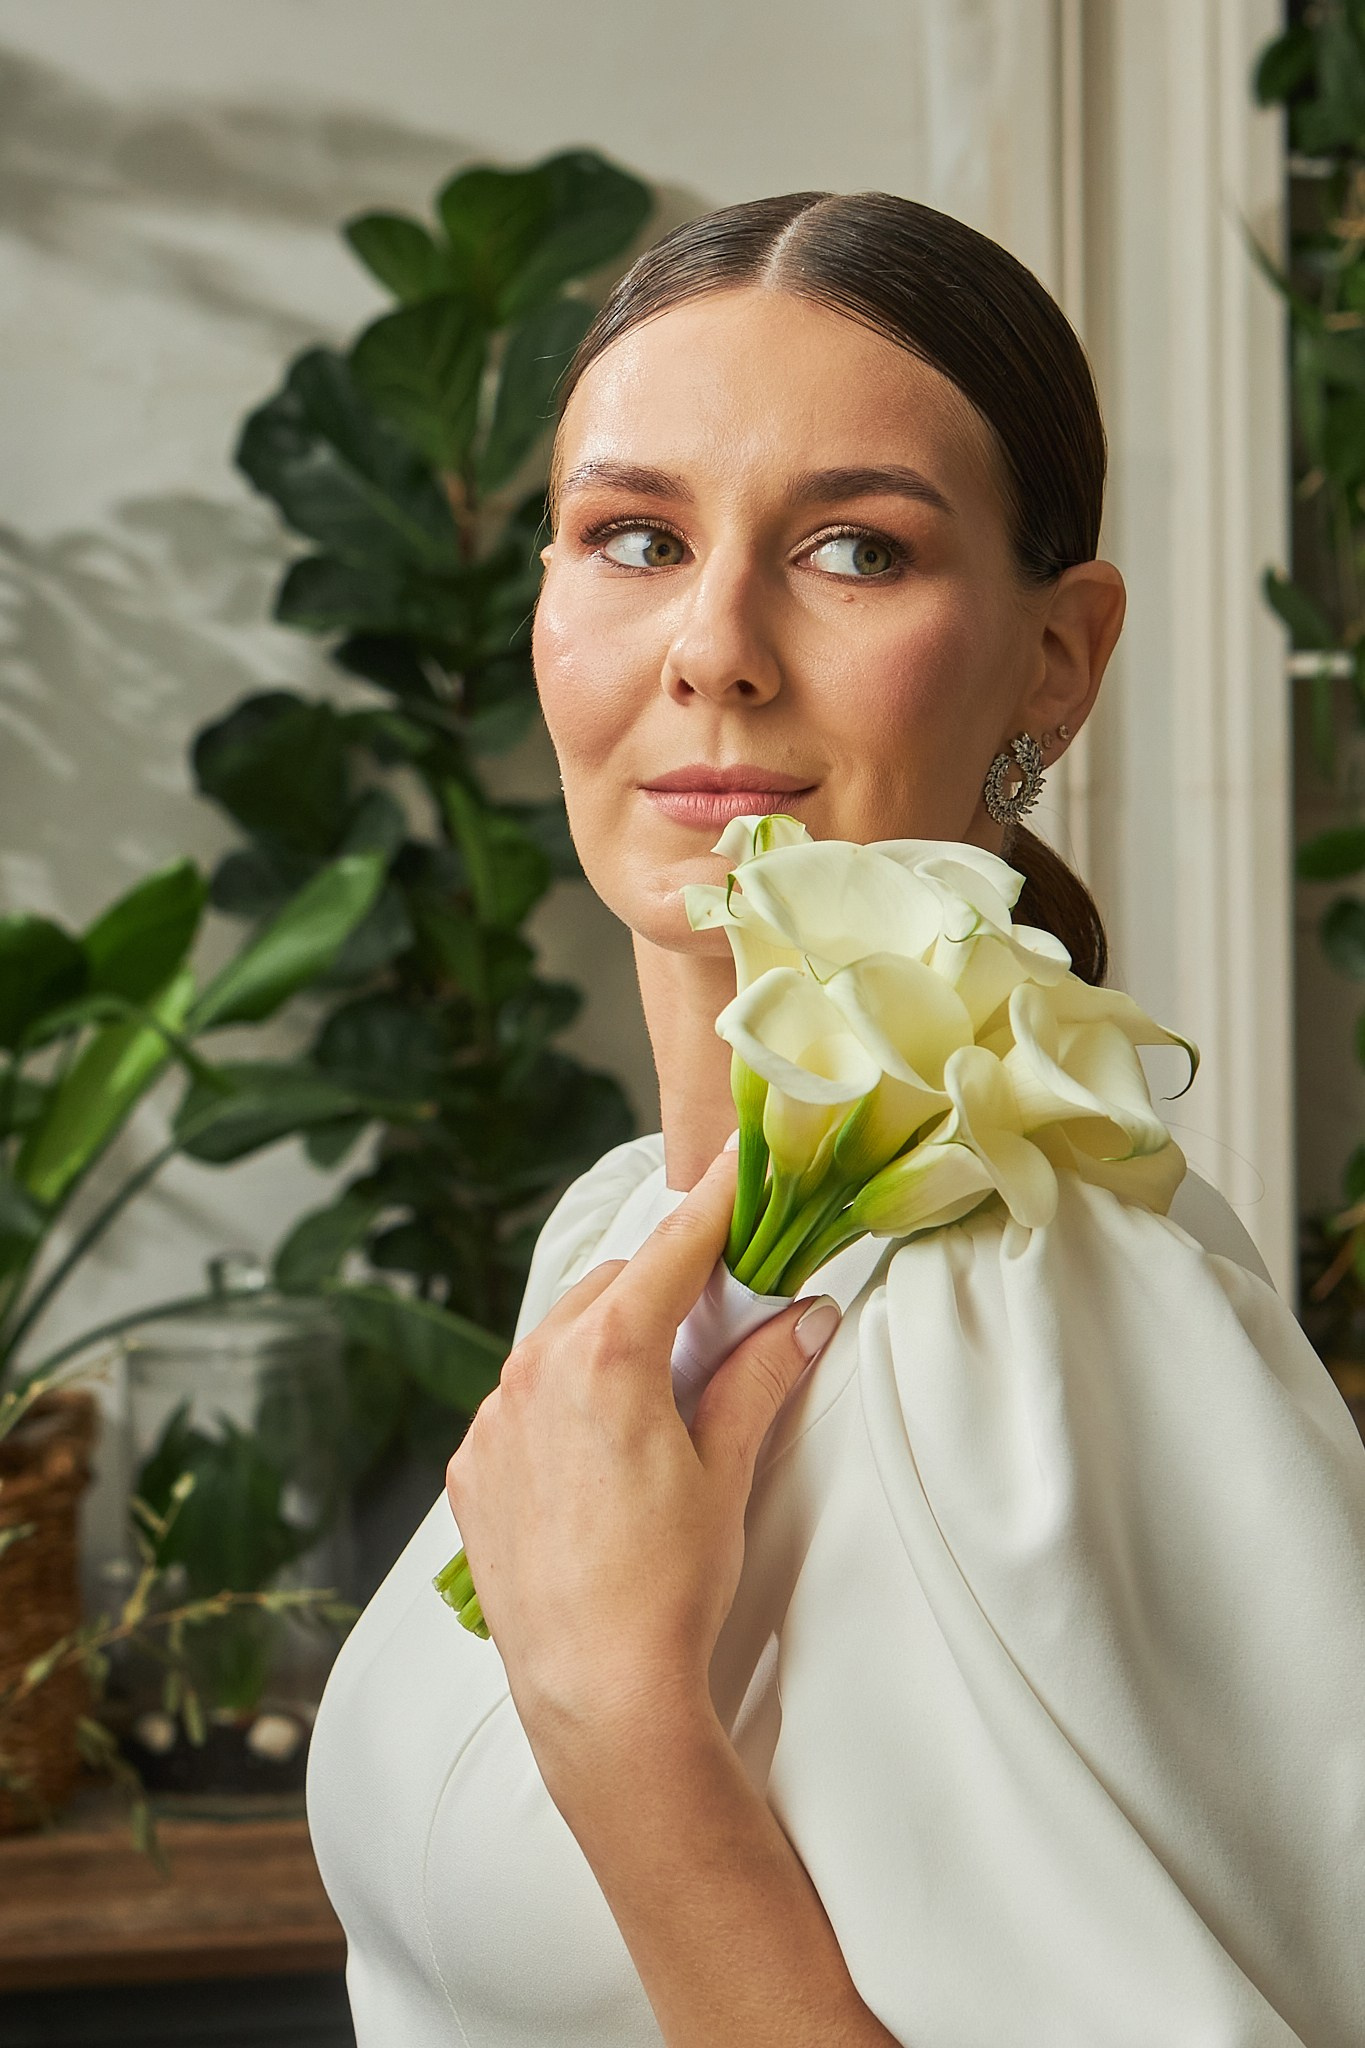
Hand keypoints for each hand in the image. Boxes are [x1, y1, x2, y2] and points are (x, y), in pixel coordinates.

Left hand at [443, 1146, 840, 1772]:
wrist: (595, 1693)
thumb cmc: (669, 1584)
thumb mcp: (726, 1470)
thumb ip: (759, 1376)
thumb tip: (805, 1316)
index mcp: (608, 1355)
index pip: (674, 1249)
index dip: (713, 1200)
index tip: (735, 1158)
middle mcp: (535, 1368)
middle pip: (613, 1285)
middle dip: (664, 1287)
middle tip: (718, 1315)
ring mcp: (493, 1418)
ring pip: (559, 1337)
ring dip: (608, 1340)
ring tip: (657, 1394)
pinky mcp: (471, 1465)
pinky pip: (520, 1398)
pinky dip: (561, 1398)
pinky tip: (598, 1453)